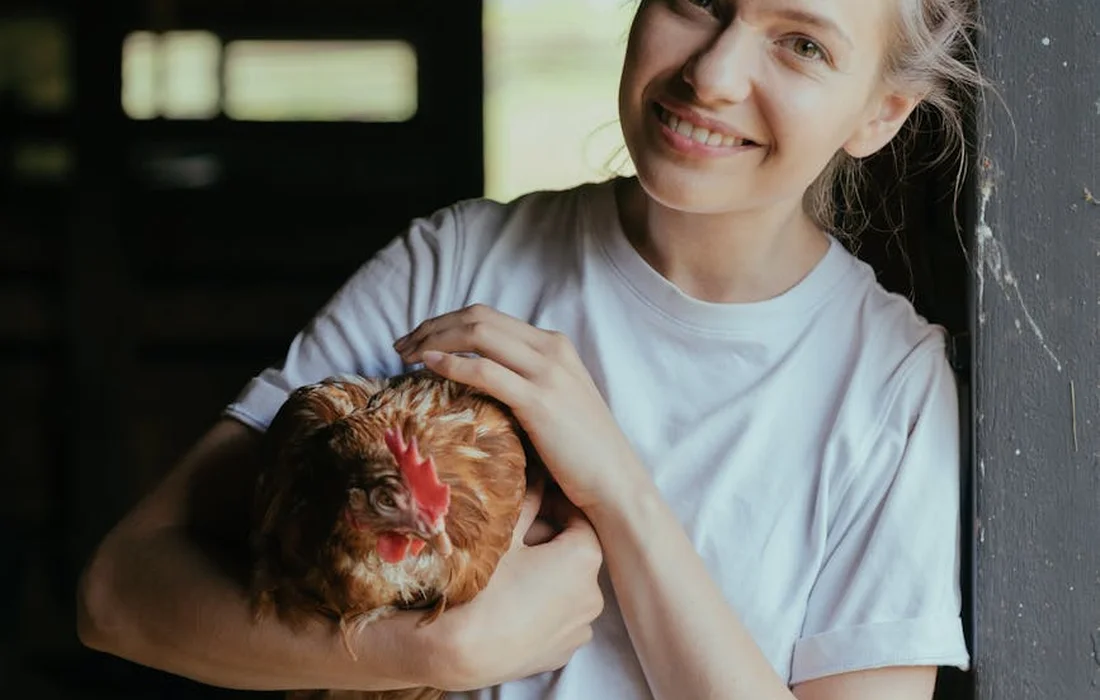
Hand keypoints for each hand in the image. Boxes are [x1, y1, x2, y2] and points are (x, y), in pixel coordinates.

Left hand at [394, 304, 647, 511]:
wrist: (615, 480)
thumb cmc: (581, 450)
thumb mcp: (555, 401)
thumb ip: (524, 381)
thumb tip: (478, 380)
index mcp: (554, 344)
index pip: (489, 316)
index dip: (446, 322)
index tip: (418, 341)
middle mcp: (551, 349)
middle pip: (478, 317)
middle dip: (432, 326)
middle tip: (401, 346)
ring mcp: (546, 372)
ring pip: (478, 334)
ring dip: (433, 340)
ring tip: (406, 356)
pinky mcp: (539, 401)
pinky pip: (484, 370)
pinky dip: (451, 364)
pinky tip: (429, 368)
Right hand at [430, 485, 604, 689]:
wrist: (465, 652)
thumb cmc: (485, 587)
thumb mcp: (505, 534)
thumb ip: (528, 500)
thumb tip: (536, 475)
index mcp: (584, 557)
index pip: (579, 518)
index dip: (555, 506)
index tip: (534, 503)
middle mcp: (594, 594)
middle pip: (575, 554)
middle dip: (550, 543)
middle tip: (517, 538)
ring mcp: (581, 627)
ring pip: (569, 588)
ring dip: (550, 576)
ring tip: (514, 573)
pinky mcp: (565, 651)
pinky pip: (561, 617)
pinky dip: (546, 607)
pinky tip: (516, 604)